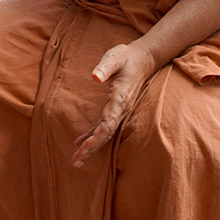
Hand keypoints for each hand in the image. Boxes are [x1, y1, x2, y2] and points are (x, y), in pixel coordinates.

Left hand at [71, 41, 155, 166]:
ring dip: (91, 147)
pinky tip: (81, 142)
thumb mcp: (114, 57)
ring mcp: (119, 111)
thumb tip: (94, 77)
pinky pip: (104, 127)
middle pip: (105, 135)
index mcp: (119, 100)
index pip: (107, 125)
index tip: (82, 149)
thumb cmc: (126, 57)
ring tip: (77, 159)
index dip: (95, 139)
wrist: (143, 59)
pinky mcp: (116, 109)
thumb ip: (104, 66)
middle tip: (76, 163)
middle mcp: (120, 109)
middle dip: (91, 149)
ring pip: (105, 134)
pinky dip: (93, 136)